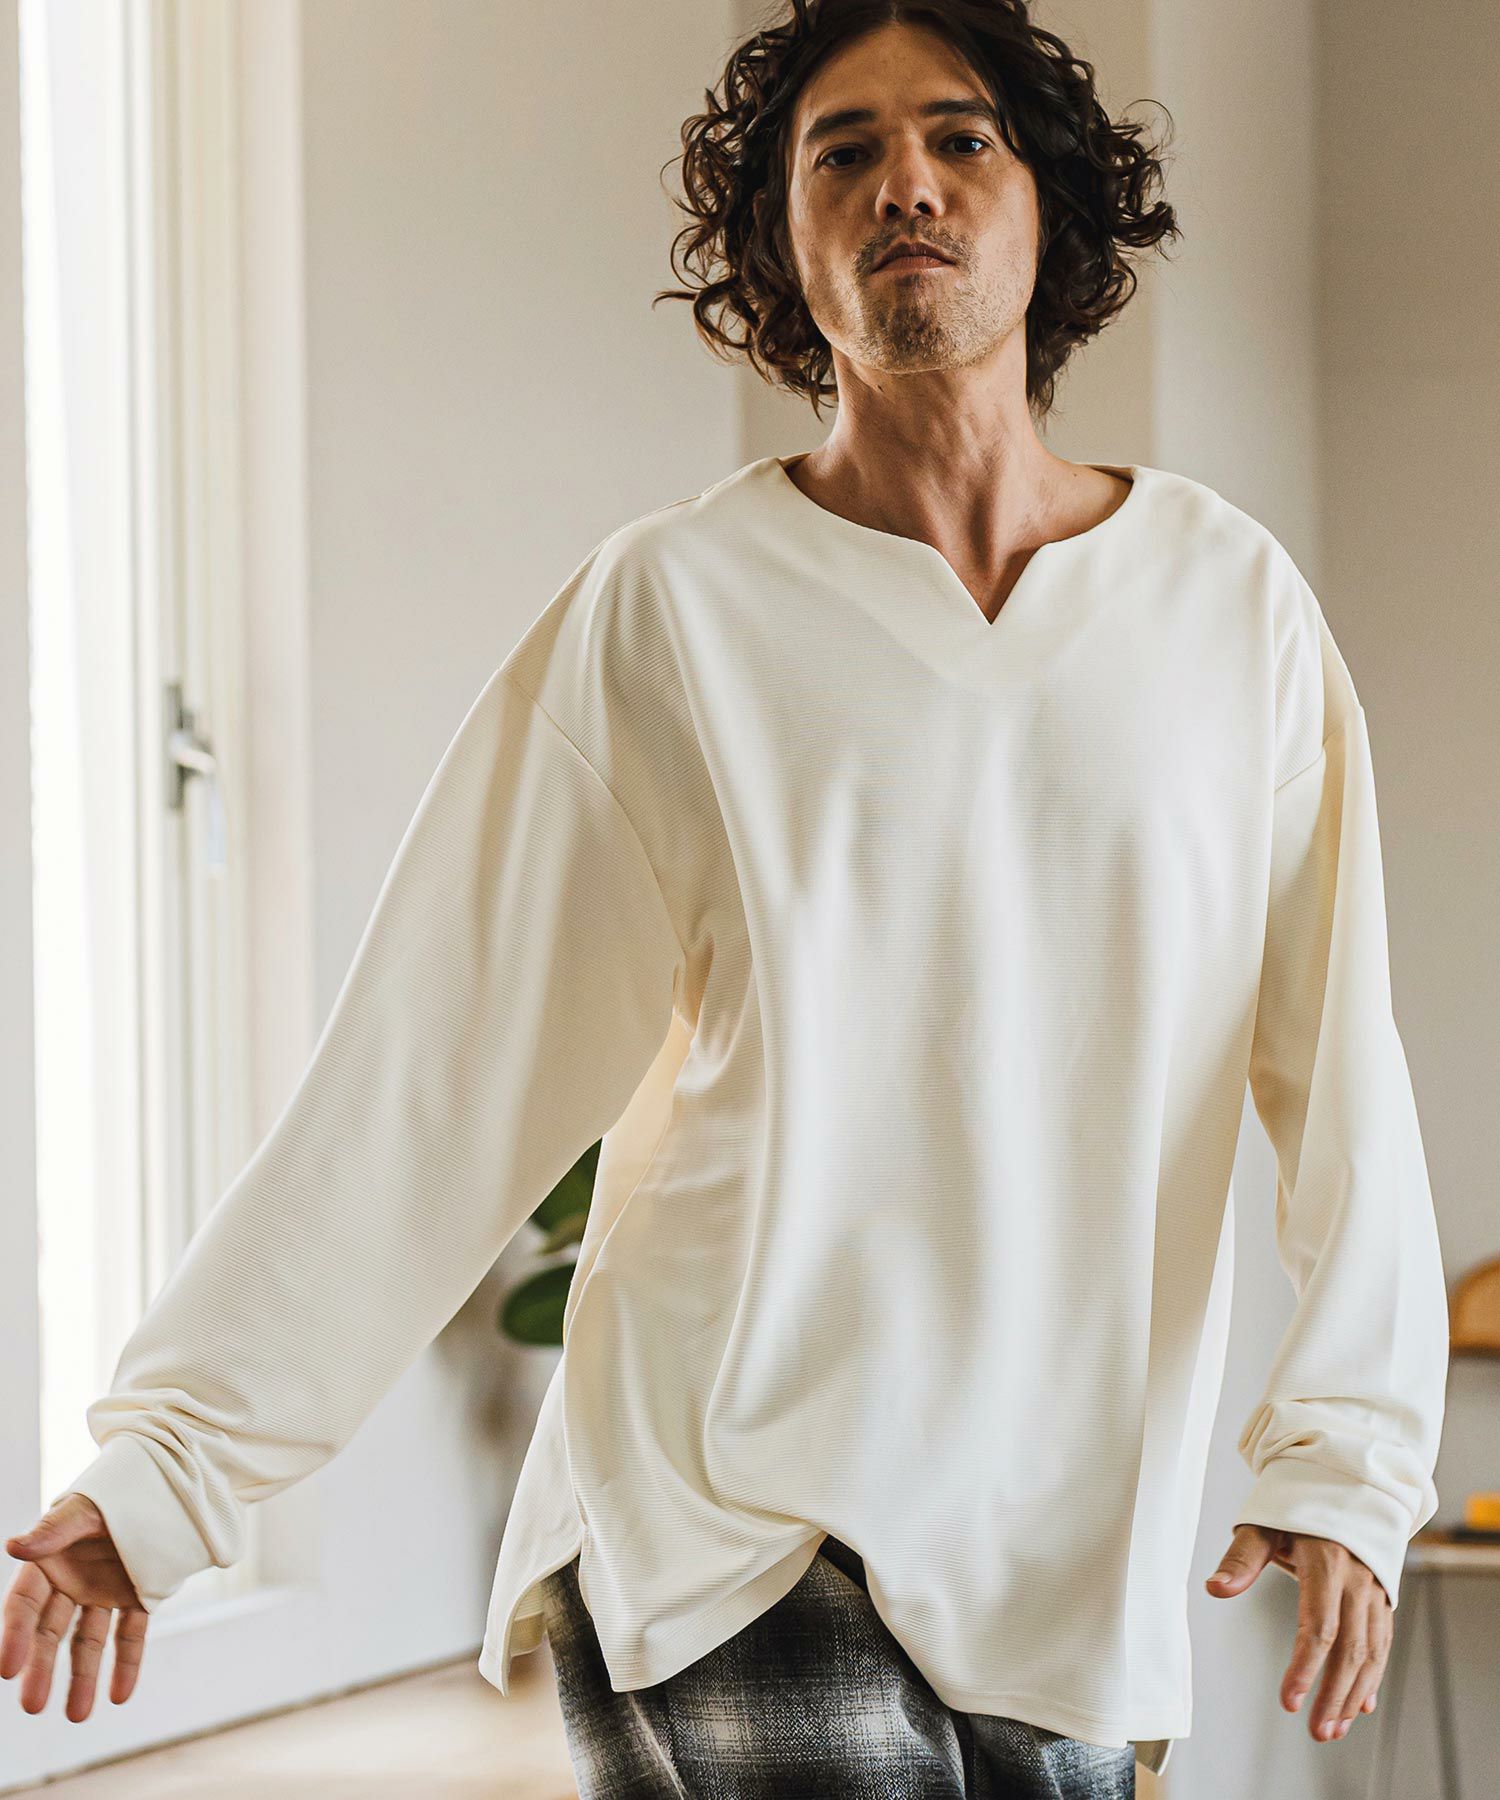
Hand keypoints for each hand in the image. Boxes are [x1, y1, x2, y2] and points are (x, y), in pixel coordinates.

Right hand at [3, 1495, 148, 1719]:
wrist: (167, 1481)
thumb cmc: (116, 1487)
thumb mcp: (86, 1507)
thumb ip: (55, 1530)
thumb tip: (14, 1546)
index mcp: (50, 1561)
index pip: (25, 1605)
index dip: (15, 1636)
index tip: (7, 1669)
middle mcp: (72, 1582)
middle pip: (52, 1633)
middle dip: (42, 1669)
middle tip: (34, 1707)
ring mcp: (104, 1592)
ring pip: (89, 1642)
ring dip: (84, 1678)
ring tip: (78, 1716)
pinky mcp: (137, 1597)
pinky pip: (130, 1635)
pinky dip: (127, 1664)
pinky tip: (120, 1696)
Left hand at [1205, 1522, 1391, 1743]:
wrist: (1340, 1480)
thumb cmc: (1294, 1502)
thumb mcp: (1262, 1523)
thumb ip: (1241, 1558)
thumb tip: (1215, 1588)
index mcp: (1327, 1561)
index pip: (1319, 1626)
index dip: (1305, 1667)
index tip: (1289, 1701)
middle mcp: (1357, 1578)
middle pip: (1350, 1648)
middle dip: (1333, 1694)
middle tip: (1317, 1731)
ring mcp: (1375, 1588)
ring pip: (1372, 1651)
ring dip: (1354, 1693)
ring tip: (1333, 1728)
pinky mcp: (1382, 1595)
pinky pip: (1382, 1641)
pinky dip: (1373, 1676)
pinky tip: (1360, 1705)